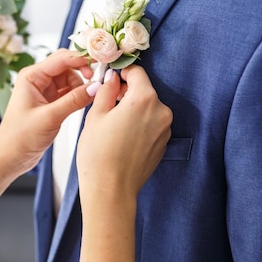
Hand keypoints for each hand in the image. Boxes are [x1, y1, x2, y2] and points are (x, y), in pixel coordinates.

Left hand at [0, 49, 96, 174]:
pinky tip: (84, 102)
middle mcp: (37, 79)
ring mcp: (44, 91)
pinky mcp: (50, 102)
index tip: (99, 63)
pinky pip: (68, 91)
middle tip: (96, 82)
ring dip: (80, 85)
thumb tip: (96, 87)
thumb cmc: (20, 137)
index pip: (61, 58)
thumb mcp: (50, 117)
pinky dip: (78, 95)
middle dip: (82, 71)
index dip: (81, 59)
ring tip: (87, 98)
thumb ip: (74, 100)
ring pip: (70, 78)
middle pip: (66, 65)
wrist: (10, 157)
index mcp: (31, 76)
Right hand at [77, 66, 171, 206]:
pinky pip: (152, 124)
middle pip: (144, 90)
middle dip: (127, 92)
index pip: (137, 72)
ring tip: (113, 124)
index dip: (122, 72)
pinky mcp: (164, 143)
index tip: (112, 77)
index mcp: (144, 99)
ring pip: (148, 108)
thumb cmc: (99, 154)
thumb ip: (107, 90)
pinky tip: (122, 137)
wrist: (111, 190)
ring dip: (133, 109)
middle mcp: (161, 111)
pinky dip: (140, 124)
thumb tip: (112, 79)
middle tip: (107, 102)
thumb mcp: (96, 115)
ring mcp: (165, 128)